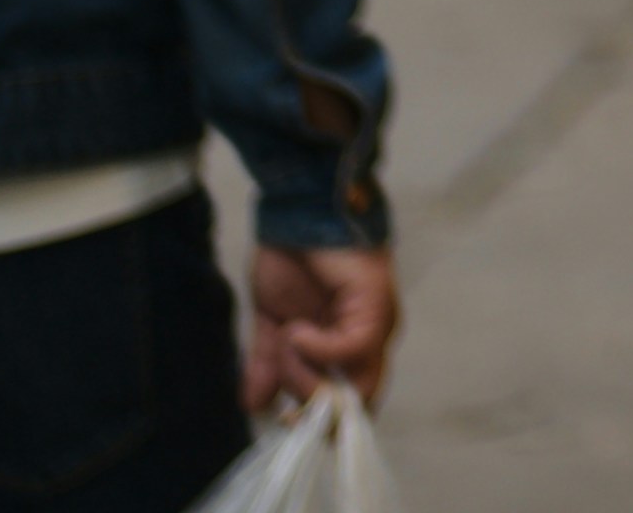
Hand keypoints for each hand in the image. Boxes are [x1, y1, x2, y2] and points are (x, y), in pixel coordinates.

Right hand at [246, 243, 399, 412]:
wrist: (296, 212)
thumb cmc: (291, 259)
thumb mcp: (272, 322)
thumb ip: (269, 364)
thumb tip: (255, 406)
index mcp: (348, 347)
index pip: (350, 405)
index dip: (320, 421)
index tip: (284, 419)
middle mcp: (370, 341)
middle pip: (354, 404)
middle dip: (312, 405)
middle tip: (281, 380)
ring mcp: (378, 324)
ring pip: (352, 382)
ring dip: (307, 373)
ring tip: (286, 340)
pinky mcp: (376, 305)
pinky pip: (354, 348)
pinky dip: (319, 349)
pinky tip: (297, 330)